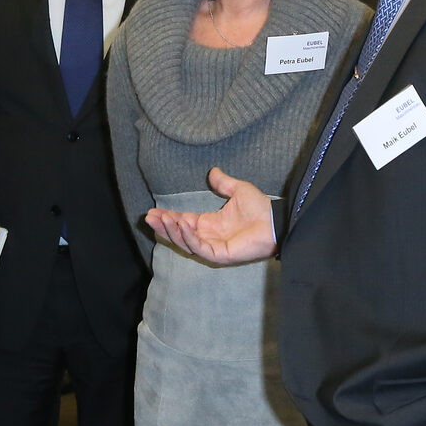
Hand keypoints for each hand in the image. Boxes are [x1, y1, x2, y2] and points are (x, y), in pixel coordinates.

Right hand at [143, 167, 277, 264]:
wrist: (276, 221)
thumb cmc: (261, 208)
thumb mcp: (238, 190)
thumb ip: (224, 183)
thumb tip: (213, 171)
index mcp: (211, 224)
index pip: (183, 222)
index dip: (168, 217)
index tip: (153, 211)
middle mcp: (209, 236)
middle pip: (179, 234)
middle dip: (163, 226)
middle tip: (149, 217)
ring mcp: (214, 247)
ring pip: (186, 242)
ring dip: (172, 231)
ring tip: (161, 219)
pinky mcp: (220, 254)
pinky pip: (199, 248)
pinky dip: (188, 237)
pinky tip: (181, 224)